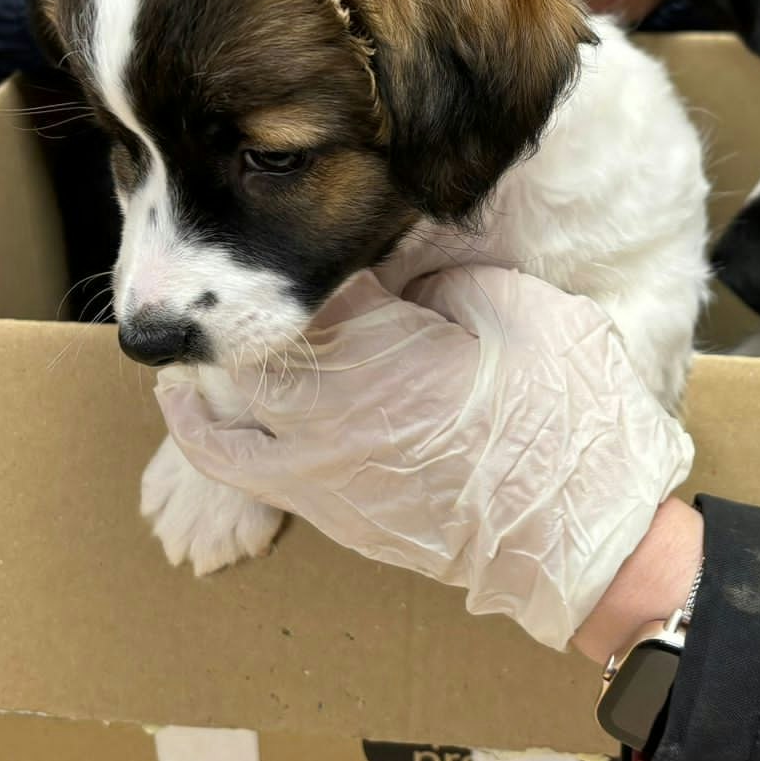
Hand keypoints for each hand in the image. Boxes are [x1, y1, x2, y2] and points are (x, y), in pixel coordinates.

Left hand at [156, 267, 694, 650]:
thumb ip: (446, 271)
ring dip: (223, 352)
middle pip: (261, 331)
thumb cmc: (566, 418)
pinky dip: (195, 427)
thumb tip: (401, 263)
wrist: (578, 535)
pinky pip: (230, 463)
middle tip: (295, 275)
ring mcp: (316, 463)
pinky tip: (181, 398)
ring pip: (233, 393)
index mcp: (383, 345)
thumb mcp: (519, 307)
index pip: (315, 275)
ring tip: (213, 318)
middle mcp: (330, 406)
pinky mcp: (321, 507)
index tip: (340, 225)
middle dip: (270, 296)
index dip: (323, 247)